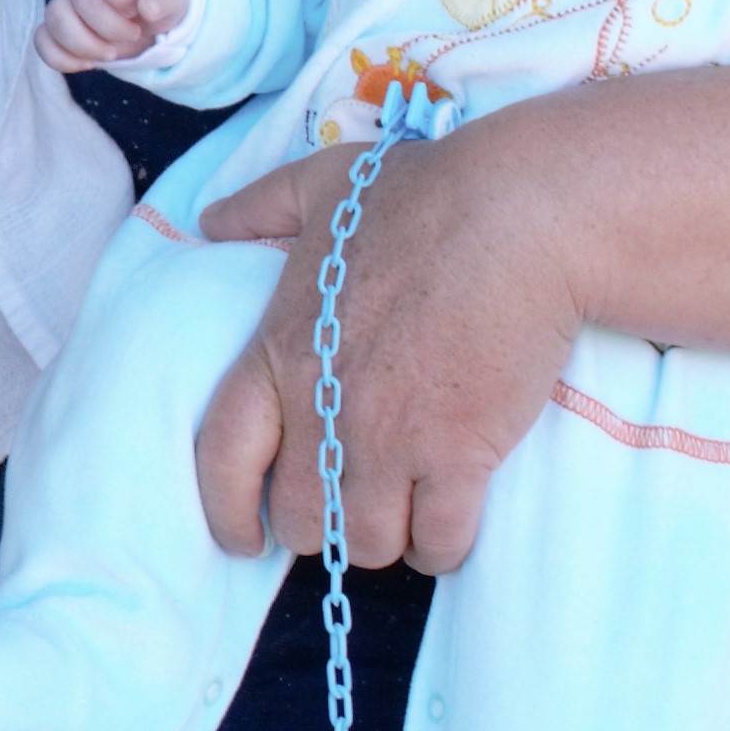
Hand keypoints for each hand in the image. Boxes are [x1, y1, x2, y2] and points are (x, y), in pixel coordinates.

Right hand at [38, 0, 190, 73]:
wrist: (148, 6)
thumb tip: (148, 9)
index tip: (137, 9)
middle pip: (78, 2)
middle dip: (111, 29)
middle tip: (133, 34)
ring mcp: (66, 2)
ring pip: (54, 21)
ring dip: (85, 46)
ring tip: (111, 53)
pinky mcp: (58, 27)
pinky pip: (42, 42)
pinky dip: (62, 59)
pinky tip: (89, 63)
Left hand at [183, 126, 580, 573]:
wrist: (521, 213)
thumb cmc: (427, 194)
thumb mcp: (322, 185)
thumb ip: (259, 208)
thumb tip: (208, 224)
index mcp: (280, 350)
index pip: (223, 458)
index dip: (226, 511)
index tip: (243, 537)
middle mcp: (323, 408)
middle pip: (301, 519)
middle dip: (325, 525)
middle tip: (355, 504)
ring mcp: (391, 439)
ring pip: (369, 542)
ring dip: (387, 537)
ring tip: (408, 510)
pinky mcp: (460, 454)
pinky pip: (440, 542)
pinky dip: (444, 545)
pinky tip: (452, 522)